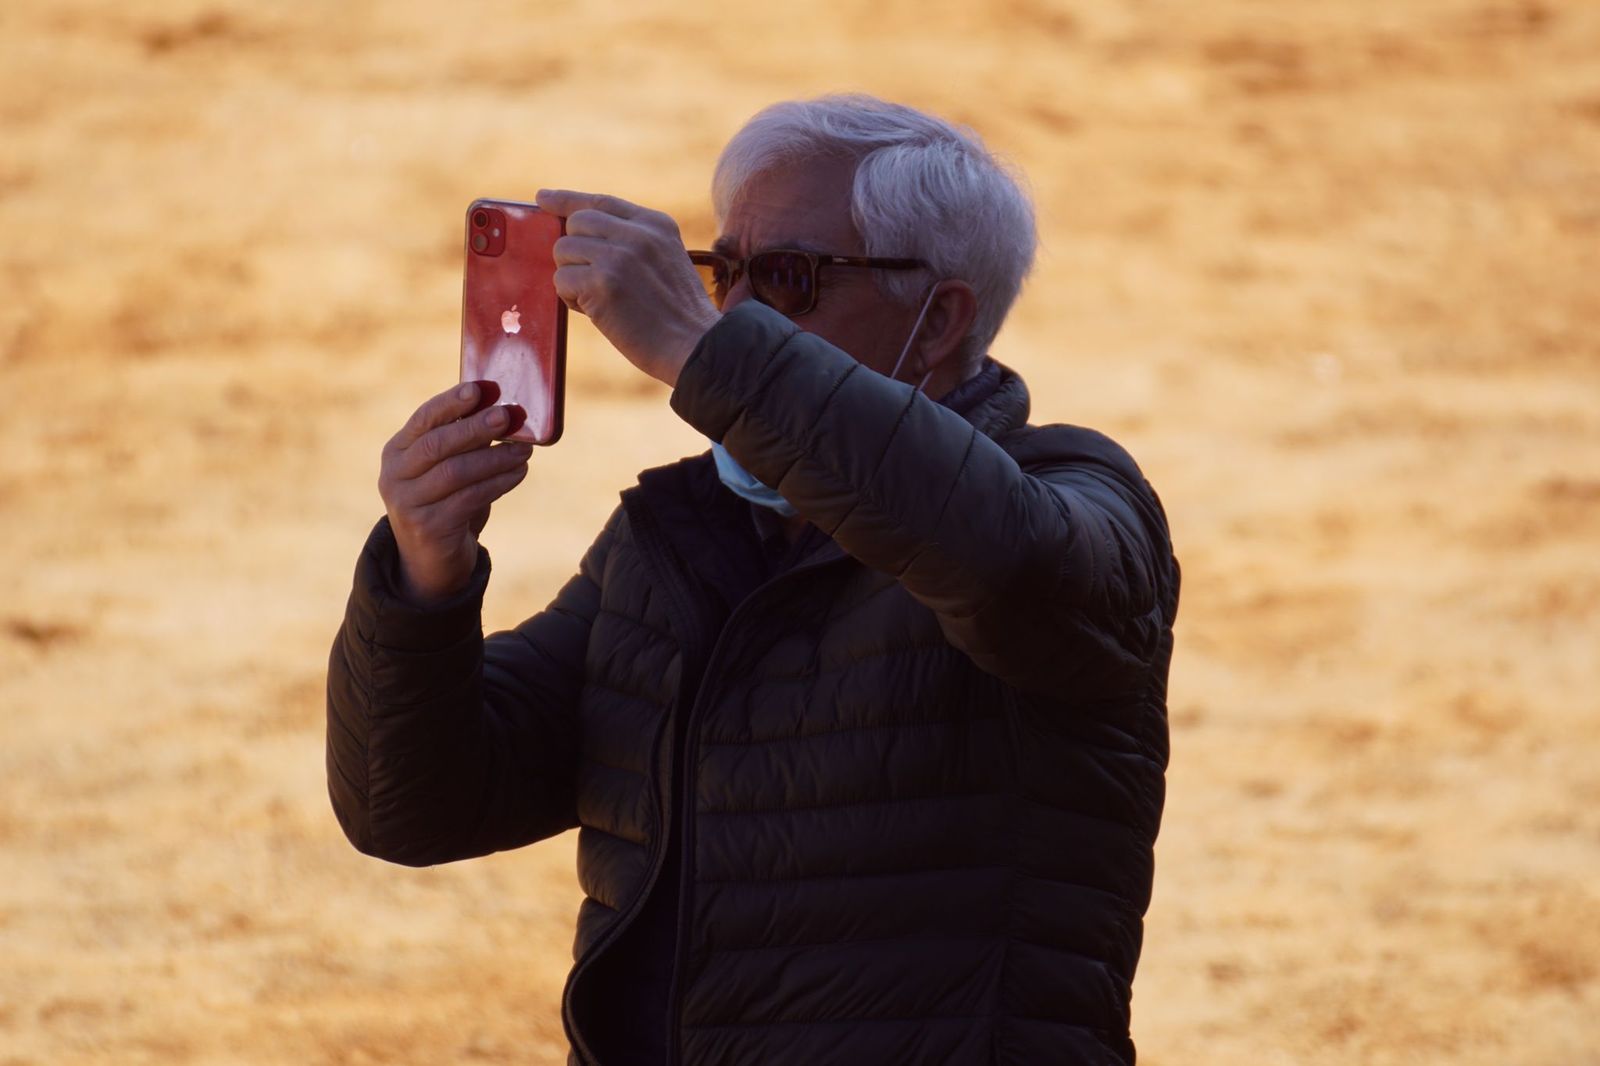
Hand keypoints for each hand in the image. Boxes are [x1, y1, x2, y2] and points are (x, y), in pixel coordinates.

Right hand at [378, 380, 531, 605]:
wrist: (432, 561)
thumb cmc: (447, 503)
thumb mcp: (448, 469)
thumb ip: (464, 442)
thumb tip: (504, 410)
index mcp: (397, 452)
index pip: (423, 419)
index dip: (451, 402)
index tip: (480, 389)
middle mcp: (394, 475)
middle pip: (437, 444)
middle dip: (475, 427)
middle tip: (508, 416)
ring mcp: (407, 503)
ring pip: (455, 471)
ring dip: (495, 458)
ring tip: (524, 449)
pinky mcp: (427, 527)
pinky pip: (469, 498)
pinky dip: (498, 483)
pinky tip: (518, 473)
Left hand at [537, 188, 720, 387]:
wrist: (696, 346)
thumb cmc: (678, 315)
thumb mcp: (666, 260)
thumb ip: (632, 241)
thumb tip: (576, 232)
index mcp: (656, 224)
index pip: (601, 202)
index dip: (568, 199)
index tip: (544, 197)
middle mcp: (637, 233)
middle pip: (576, 223)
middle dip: (574, 252)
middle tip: (592, 279)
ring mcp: (619, 256)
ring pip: (564, 250)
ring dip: (572, 278)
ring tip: (599, 300)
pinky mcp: (602, 283)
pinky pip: (562, 280)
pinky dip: (571, 299)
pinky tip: (596, 313)